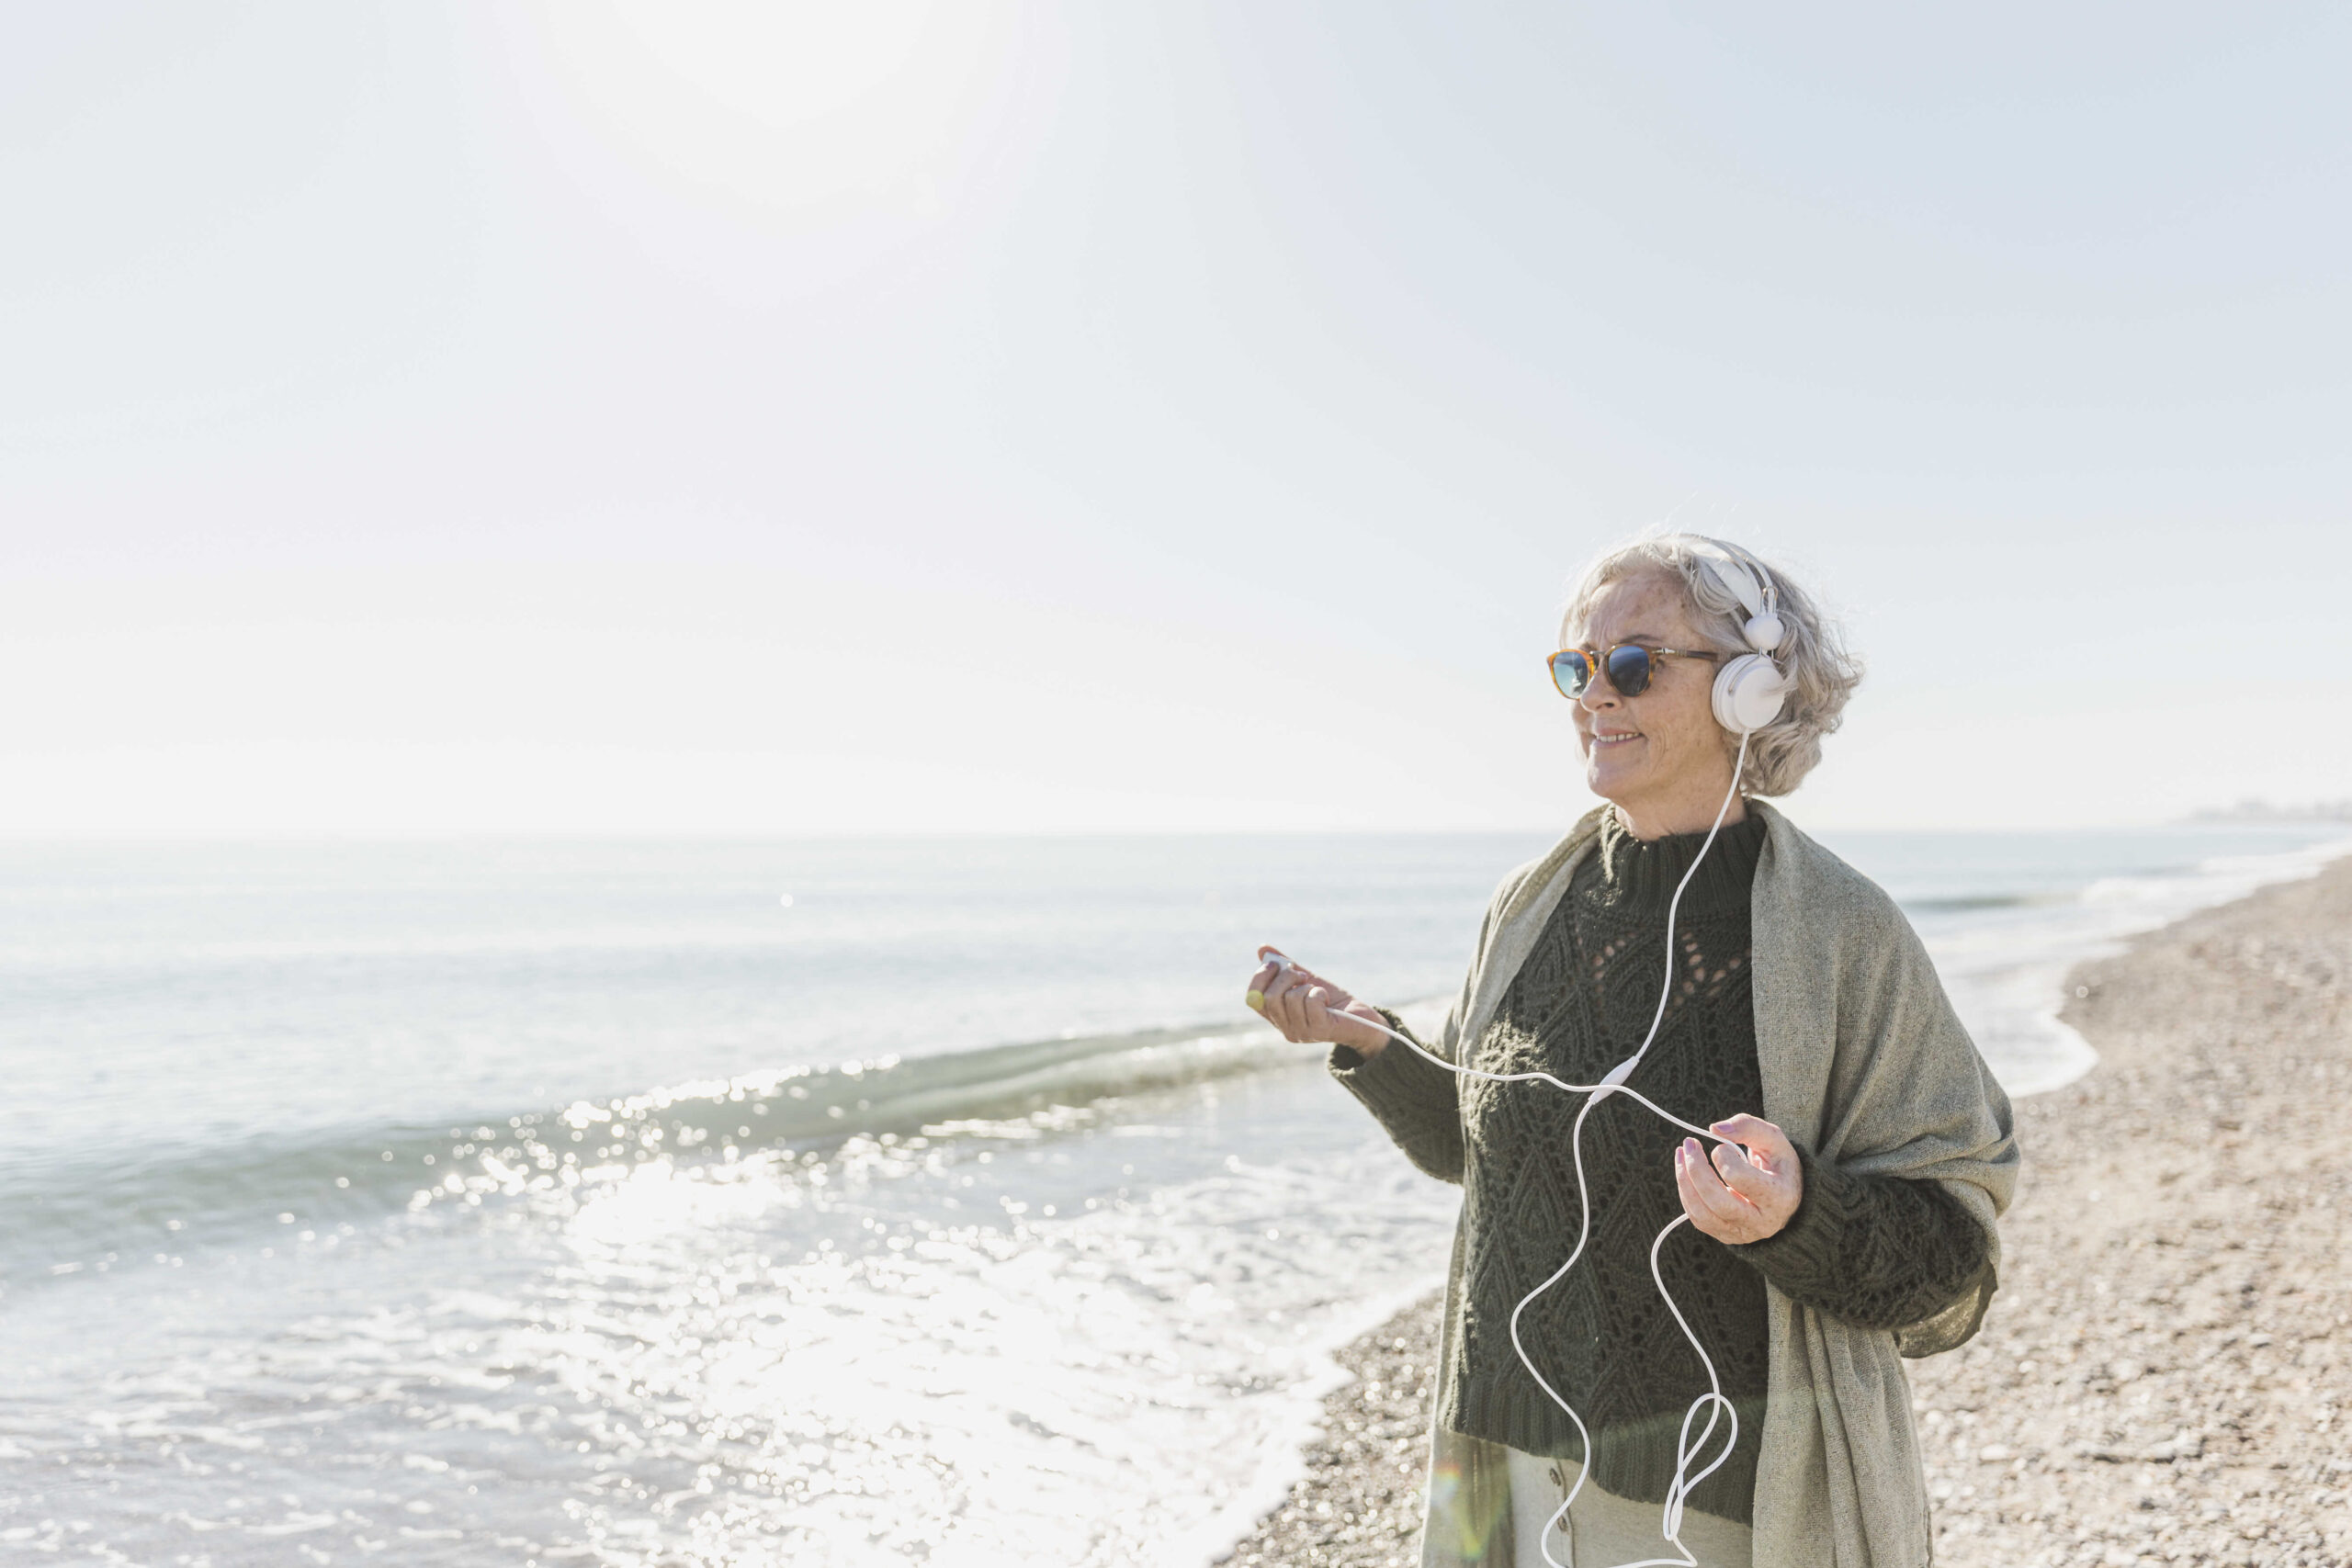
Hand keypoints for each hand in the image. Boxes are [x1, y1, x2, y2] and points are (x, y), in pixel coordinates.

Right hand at [1244, 946, 1390, 1054]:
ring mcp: (1301, 1032)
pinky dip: (1319, 993)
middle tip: (1301, 975)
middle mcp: (1285, 1028)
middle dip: (1286, 977)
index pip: (1252, 999)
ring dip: (1306, 986)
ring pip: (1291, 998)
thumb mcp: (1307, 980)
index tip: (1275, 965)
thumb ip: (1285, 967)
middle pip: (1269, 997)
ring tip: (1318, 990)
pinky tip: (1326, 998)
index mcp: (1278, 1017)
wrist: (1362, 1019)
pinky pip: (1311, 1001)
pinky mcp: (1320, 1031)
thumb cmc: (1333, 1001)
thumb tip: (1262, 949)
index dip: (1260, 978)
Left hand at [1674, 1113, 1802, 1243]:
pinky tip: (1686, 1174)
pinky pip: (1698, 1220)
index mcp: (1779, 1196)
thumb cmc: (1778, 1165)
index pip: (1739, 1178)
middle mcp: (1762, 1222)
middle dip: (1696, 1170)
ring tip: (1681, 1154)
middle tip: (1689, 1143)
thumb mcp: (1773, 1139)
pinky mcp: (1727, 1236)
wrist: (1787, 1196)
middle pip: (1718, 1202)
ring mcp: (1743, 1233)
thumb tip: (1714, 1129)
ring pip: (1702, 1215)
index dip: (1723, 1156)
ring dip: (1684, 1182)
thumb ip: (1748, 1127)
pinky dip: (1687, 1194)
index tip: (1722, 1146)